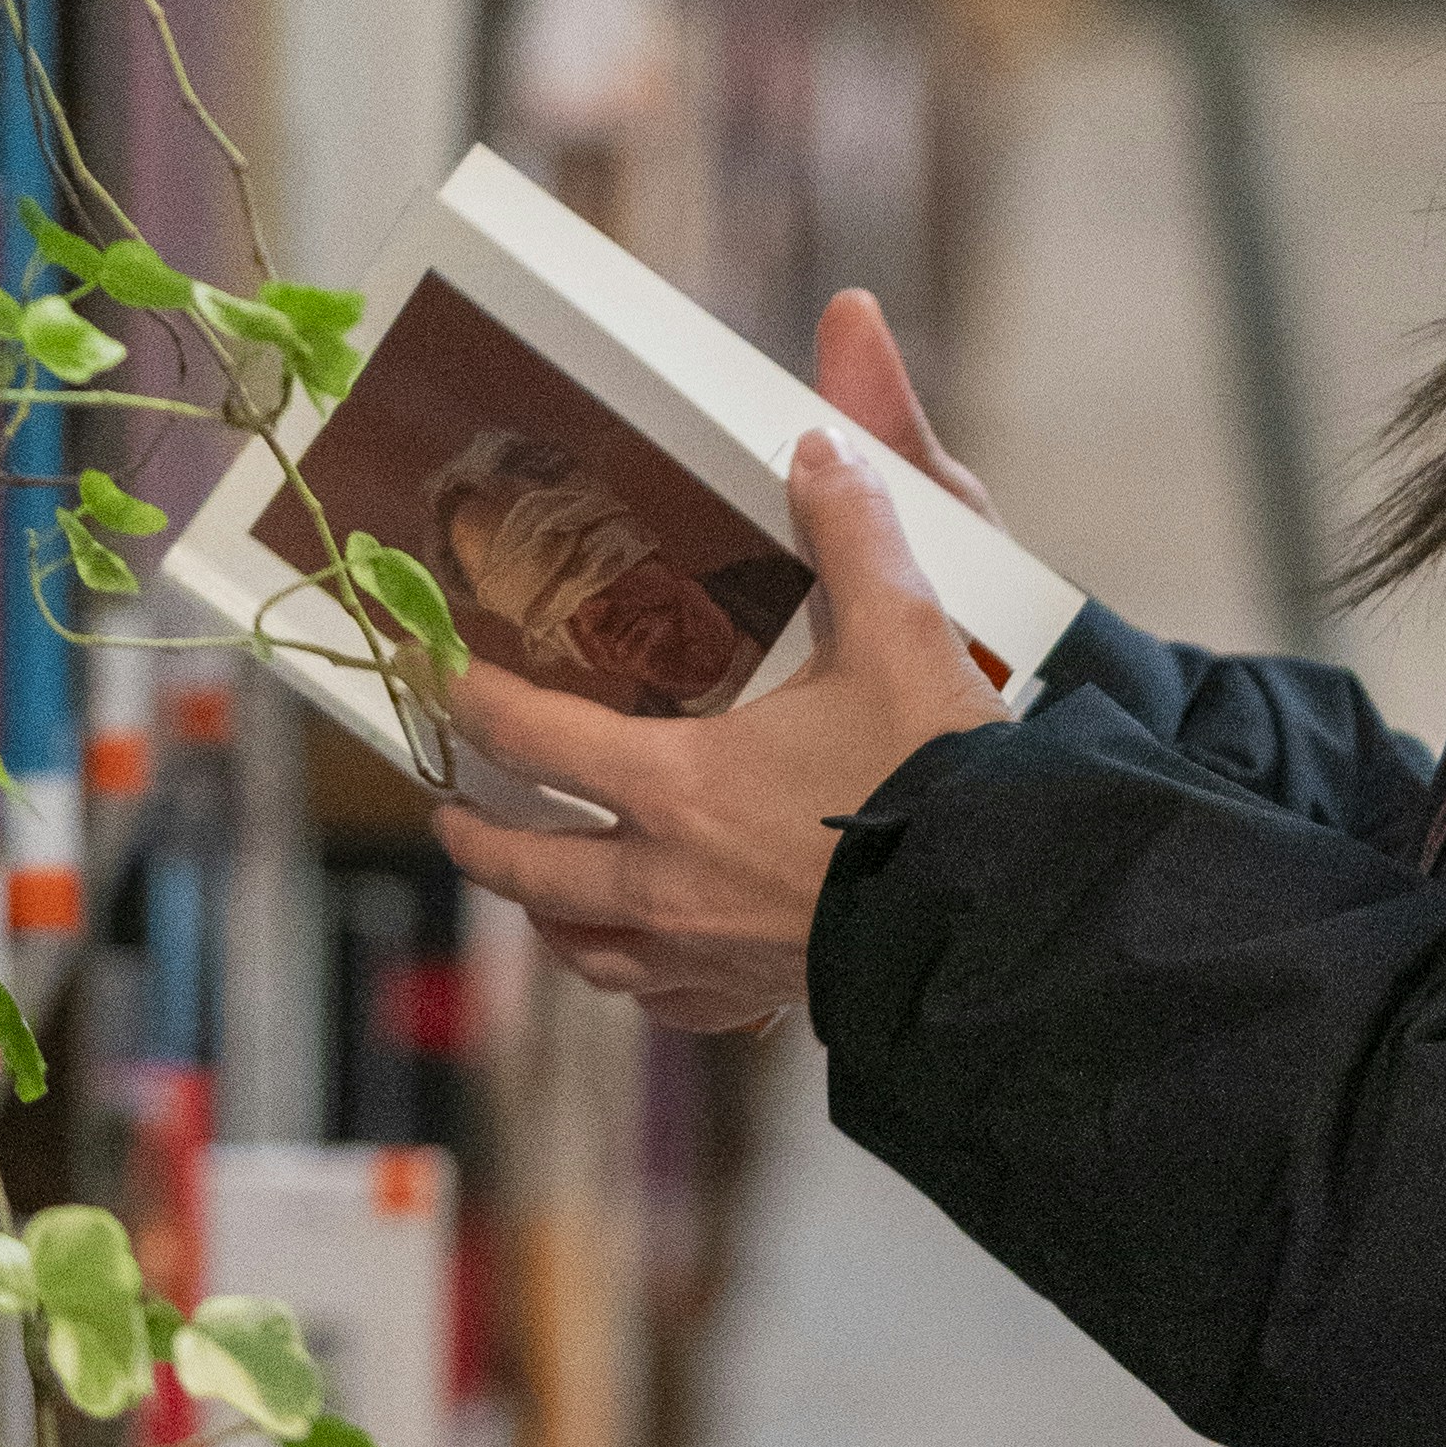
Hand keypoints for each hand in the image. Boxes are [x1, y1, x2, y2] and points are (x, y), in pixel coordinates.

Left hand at [431, 302, 1007, 1031]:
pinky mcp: (757, 995)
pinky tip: (645, 965)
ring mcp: (707, 953)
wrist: (1004, 914)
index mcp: (677, 784)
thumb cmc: (941, 780)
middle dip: (477, 836)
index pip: (534, 740)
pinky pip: (664, 1003)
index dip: (474, 703)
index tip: (441, 679)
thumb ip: (853, 530)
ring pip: (584, 948)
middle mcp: (668, 880)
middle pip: (528, 867)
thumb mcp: (901, 632)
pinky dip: (636, 980)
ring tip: (537, 889)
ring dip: (546, 913)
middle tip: (452, 810)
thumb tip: (819, 443)